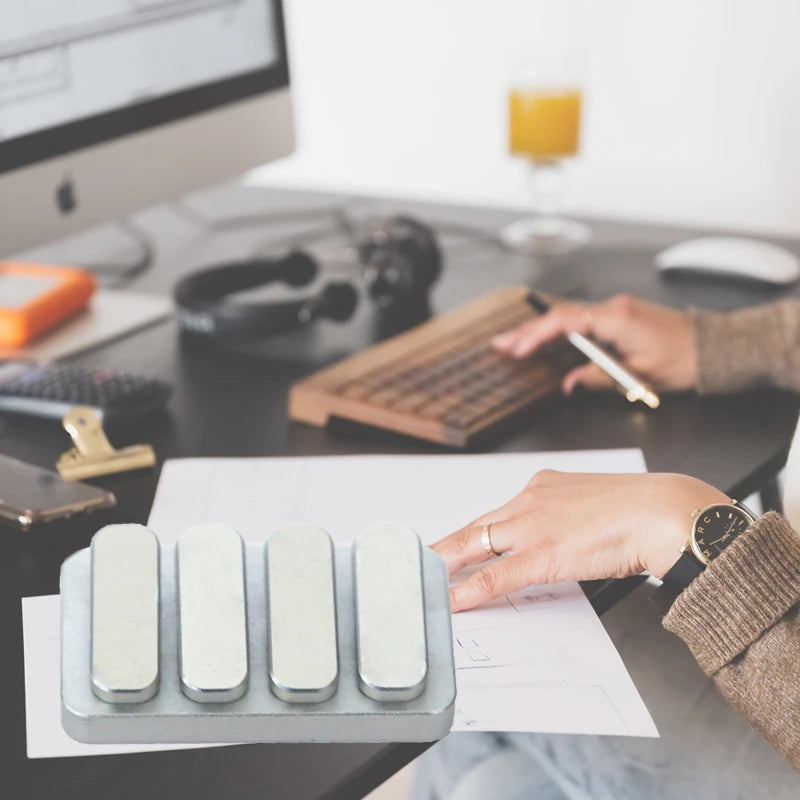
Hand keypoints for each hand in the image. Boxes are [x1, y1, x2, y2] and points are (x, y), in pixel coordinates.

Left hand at [432, 470, 728, 611]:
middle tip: (421, 558)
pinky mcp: (541, 554)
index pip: (497, 513)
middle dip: (446, 546)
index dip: (473, 532)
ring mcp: (532, 526)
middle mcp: (530, 500)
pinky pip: (495, 576)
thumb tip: (564, 540)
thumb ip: (569, 518)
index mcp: (544, 486)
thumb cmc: (641, 510)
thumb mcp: (594, 504)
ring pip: (474, 546)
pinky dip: (469, 590)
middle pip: (476, 527)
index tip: (456, 542)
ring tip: (423, 579)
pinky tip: (452, 600)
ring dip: (446, 565)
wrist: (663, 511)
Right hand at [492, 294, 696, 394]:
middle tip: (501, 343)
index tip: (518, 348)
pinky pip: (581, 319)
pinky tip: (544, 338)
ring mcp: (616, 309)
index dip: (537, 335)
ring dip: (540, 329)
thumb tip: (569, 383)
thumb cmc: (683, 360)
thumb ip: (598, 377)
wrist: (711, 347)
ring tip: (514, 342)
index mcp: (617, 319)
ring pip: (568, 316)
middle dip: (528, 330)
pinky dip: (558, 329)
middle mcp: (613, 308)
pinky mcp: (619, 315)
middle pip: (560, 316)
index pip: (566, 321)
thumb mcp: (639, 376)